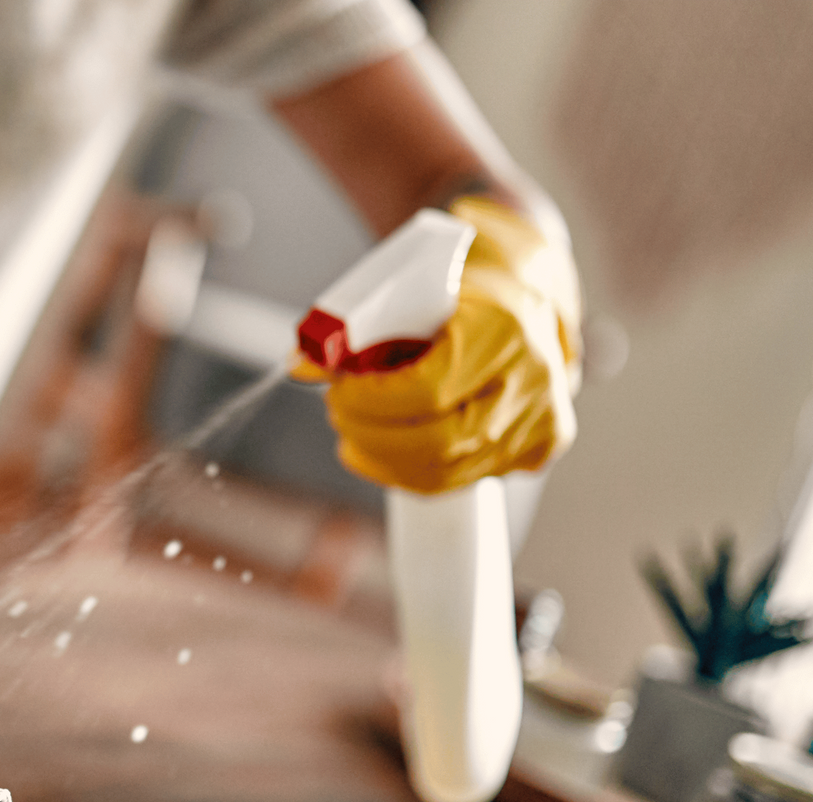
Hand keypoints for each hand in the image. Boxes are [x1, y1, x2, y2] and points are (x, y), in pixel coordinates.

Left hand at [313, 196, 581, 493]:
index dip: (370, 400)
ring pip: (447, 471)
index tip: (337, 387)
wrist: (528, 288)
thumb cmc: (463, 282)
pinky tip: (380, 453)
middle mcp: (534, 379)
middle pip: (437, 442)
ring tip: (353, 430)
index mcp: (505, 328)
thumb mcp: (409, 283)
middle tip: (338, 411)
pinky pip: (462, 479)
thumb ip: (355, 323)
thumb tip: (299, 363)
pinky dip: (411, 472)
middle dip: (371, 434)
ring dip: (384, 457)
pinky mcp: (538, 447)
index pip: (427, 391)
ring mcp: (542, 420)